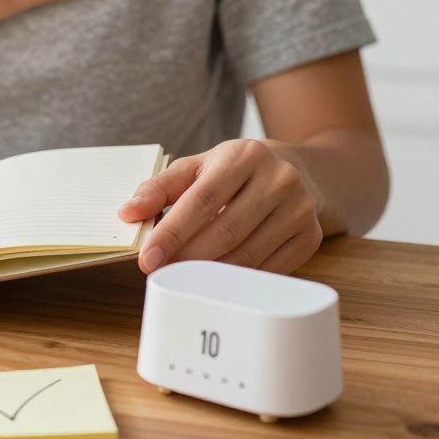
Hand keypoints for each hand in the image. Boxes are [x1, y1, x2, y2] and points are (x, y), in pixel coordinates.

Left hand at [118, 139, 325, 274]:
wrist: (298, 171)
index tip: (147, 259)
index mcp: (244, 155)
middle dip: (188, 258)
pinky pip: (269, 269)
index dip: (172, 233)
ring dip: (210, 274)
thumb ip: (159, 188)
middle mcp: (278, 178)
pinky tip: (218, 282)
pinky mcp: (310, 235)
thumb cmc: (234, 172)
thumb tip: (128, 213)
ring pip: (248, 254)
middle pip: (226, 230)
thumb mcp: (196, 168)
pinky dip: (239, 281)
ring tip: (184, 279)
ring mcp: (300, 208)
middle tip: (162, 274)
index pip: (202, 200)